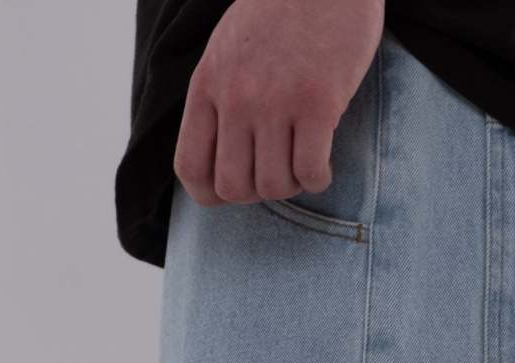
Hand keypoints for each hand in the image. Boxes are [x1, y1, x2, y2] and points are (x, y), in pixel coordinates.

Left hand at [175, 0, 384, 206]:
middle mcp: (236, 97)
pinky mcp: (318, 104)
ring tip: (302, 162)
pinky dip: (318, 179)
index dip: (210, 193)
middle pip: (234, 187)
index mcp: (208, 84)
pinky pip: (310, 172)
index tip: (233, 189)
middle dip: (257, 192)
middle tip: (277, 170)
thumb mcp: (229, 50)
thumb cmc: (280, 13)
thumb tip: (222, 157)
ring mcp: (275, 101)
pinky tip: (323, 163)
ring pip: (273, 185)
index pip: (191, 167)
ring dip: (291, 185)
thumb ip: (219, 97)